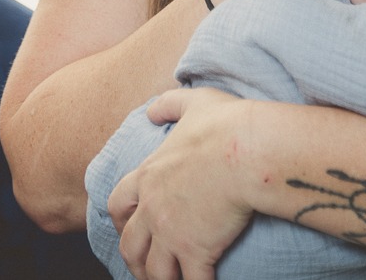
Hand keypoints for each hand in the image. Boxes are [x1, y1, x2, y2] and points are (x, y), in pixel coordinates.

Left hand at [108, 88, 254, 279]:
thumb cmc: (225, 125)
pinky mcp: (196, 250)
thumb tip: (152, 110)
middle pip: (130, 244)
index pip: (118, 203)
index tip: (127, 228)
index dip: (121, 219)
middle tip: (145, 268)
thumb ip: (169, 104)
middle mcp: (153, 207)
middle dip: (135, 260)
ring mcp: (171, 232)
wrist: (246, 151)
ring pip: (154, 270)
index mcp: (149, 174)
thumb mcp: (193, 103)